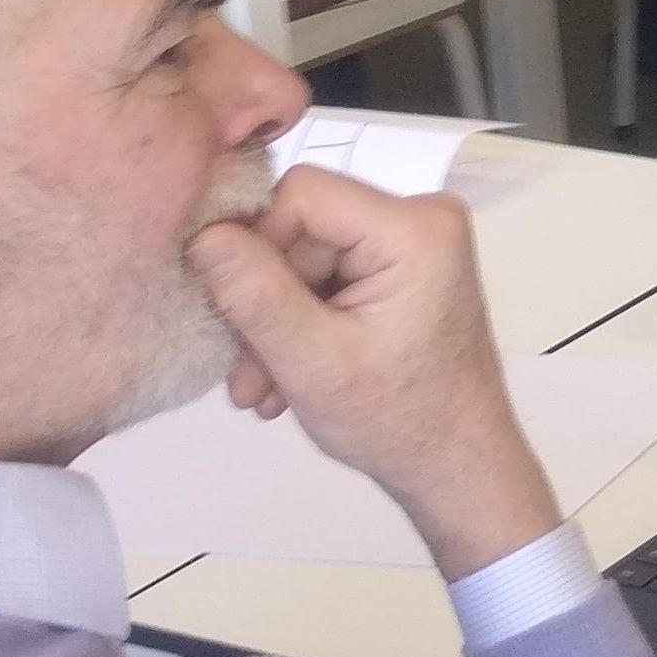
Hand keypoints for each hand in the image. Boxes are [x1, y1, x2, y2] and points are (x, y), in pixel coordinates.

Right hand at [190, 166, 561, 580]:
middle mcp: (420, 217)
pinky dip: (299, 326)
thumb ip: (256, 296)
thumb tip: (203, 235)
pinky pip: (326, 278)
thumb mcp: (312, 362)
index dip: (254, 244)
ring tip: (261, 389)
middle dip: (261, 303)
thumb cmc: (399, 420)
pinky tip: (284, 379)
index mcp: (416, 228)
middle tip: (243, 376)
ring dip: (273, 325)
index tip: (231, 308)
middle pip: (300, 231)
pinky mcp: (398, 268)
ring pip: (304, 260)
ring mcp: (411, 243)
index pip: (302, 193)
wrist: (452, 462)